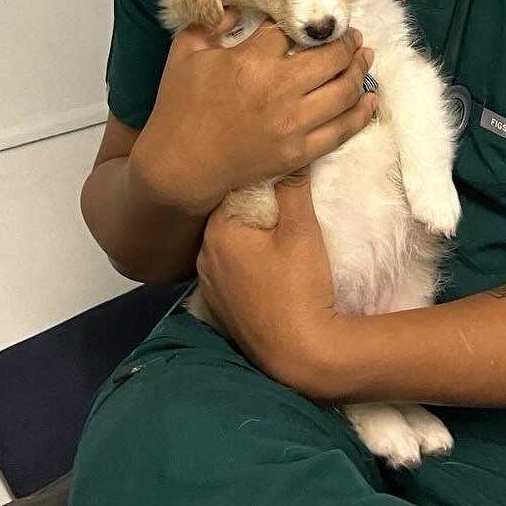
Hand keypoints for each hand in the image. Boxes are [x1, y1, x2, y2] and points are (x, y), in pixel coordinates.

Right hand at [127, 13, 376, 219]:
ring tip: (364, 58)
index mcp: (251, 60)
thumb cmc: (179, 107)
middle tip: (352, 35)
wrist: (179, 166)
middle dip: (346, 42)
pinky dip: (361, 112)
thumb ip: (212, 22)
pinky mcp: (299, 152)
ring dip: (359, 70)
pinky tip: (370, 98)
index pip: (289, 31)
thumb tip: (237, 5)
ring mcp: (293, 124)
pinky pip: (341, 130)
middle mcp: (279, 89)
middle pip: (330, 57)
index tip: (302, 22)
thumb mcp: (186, 52)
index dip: (297, 23)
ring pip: (343, 91)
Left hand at [195, 170, 351, 394]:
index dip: (257, 178)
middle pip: (228, 216)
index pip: (232, 188)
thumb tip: (292, 151)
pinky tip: (268, 268)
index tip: (279, 176)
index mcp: (217, 231)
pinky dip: (244, 264)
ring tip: (278, 235)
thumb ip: (294, 185)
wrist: (300, 354)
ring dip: (248, 237)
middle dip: (253, 207)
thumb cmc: (300, 287)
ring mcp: (208, 286)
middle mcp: (202, 256)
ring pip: (227, 244)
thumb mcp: (302, 229)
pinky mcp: (219, 308)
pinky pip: (228, 271)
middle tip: (284, 204)